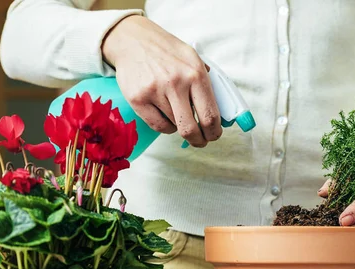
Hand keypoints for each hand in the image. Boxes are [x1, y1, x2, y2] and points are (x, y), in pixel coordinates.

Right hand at [102, 16, 221, 147]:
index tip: (214, 135)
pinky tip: (165, 114)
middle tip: (200, 141)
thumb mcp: (193, 59)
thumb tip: (221, 112)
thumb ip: (207, 83)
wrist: (133, 40)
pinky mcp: (138, 99)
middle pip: (191, 129)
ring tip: (176, 110)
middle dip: (199, 141)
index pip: (210, 115)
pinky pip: (158, 126)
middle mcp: (176, 83)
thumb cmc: (167, 52)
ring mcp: (155, 91)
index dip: (214, 132)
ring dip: (179, 125)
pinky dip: (165, 126)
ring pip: (174, 127)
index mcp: (196, 74)